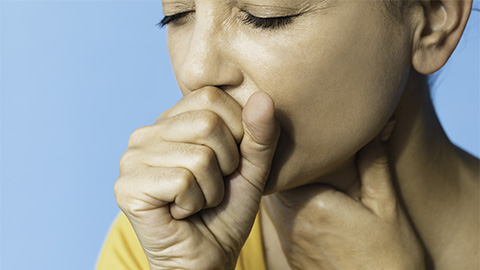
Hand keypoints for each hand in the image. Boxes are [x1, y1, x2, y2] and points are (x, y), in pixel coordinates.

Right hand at [114, 87, 279, 269]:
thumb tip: (263, 97)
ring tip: (196, 201)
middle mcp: (146, 133)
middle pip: (207, 123)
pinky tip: (180, 213)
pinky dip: (194, 204)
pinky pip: (182, 181)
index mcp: (171, 121)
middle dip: (225, 163)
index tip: (227, 163)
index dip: (235, 131)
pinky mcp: (127, 187)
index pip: (211, 96)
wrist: (208, 257)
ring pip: (198, 156)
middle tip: (211, 186)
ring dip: (211, 189)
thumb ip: (260, 133)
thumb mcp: (252, 167)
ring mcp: (132, 159)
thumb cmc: (226, 210)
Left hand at [263, 128, 424, 269]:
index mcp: (309, 203)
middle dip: (285, 154)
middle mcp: (288, 218)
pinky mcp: (288, 247)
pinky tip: (308, 188)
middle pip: (274, 173)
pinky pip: (281, 209)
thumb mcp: (386, 207)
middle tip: (297, 132)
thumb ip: (374, 164)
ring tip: (303, 157)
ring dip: (286, 174)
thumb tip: (378, 125)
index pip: (282, 158)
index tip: (297, 121)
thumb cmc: (388, 259)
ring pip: (274, 191)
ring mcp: (286, 234)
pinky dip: (290, 195)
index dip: (287, 137)